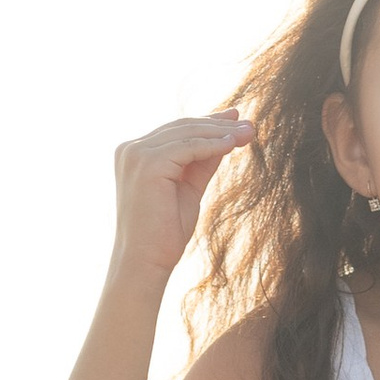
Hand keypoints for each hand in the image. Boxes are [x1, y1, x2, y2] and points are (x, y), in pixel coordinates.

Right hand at [111, 114, 253, 282]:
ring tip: (248, 133)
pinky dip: (213, 144)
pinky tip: (232, 144)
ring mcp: (136, 155)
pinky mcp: (147, 163)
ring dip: (221, 132)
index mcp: (135, 154)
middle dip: (219, 124)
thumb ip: (203, 162)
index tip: (236, 119)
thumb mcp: (189, 187)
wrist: (146, 261)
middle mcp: (131, 150)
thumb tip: (227, 137)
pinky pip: (188, 147)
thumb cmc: (165, 231)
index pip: (176, 131)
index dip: (208, 123)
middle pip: (182, 128)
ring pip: (187, 134)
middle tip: (249, 125)